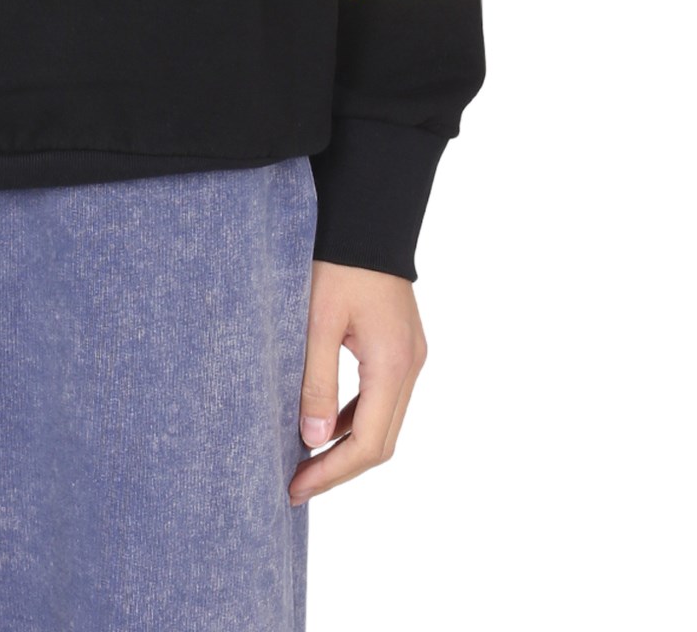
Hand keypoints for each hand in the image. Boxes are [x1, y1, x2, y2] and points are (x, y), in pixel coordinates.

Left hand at [288, 259, 426, 503]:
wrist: (366, 217)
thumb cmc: (337, 261)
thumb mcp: (317, 320)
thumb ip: (316, 381)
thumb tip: (313, 441)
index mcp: (392, 364)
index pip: (367, 443)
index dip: (332, 472)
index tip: (295, 487)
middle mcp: (409, 366)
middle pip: (381, 441)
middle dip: (339, 468)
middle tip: (296, 485)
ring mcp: (410, 356)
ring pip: (383, 421)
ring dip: (347, 446)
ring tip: (305, 462)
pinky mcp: (401, 346)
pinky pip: (381, 397)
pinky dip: (354, 417)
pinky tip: (324, 423)